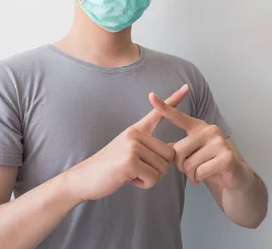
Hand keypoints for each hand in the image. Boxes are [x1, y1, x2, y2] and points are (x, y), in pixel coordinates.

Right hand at [67, 84, 189, 200]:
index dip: (173, 100)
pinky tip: (129, 179)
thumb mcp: (128, 151)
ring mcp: (133, 146)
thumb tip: (172, 152)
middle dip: (158, 168)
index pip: (158, 113)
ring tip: (131, 173)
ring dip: (150, 177)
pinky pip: (153, 178)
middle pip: (169, 154)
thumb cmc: (110, 167)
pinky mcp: (130, 161)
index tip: (187, 87)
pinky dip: (144, 184)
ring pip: (162, 168)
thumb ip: (148, 148)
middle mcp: (135, 134)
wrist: (84, 178)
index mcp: (136, 130)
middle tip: (138, 169)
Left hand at [148, 92, 253, 191]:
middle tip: (192, 169)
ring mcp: (220, 142)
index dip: (164, 107)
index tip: (151, 95)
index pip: (178, 117)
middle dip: (181, 166)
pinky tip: (208, 176)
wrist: (234, 175)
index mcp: (198, 127)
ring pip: (189, 164)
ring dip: (191, 175)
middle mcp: (210, 130)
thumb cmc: (209, 163)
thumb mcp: (192, 153)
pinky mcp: (226, 156)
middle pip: (179, 150)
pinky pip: (200, 172)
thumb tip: (158, 147)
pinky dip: (200, 178)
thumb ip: (178, 148)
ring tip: (201, 172)